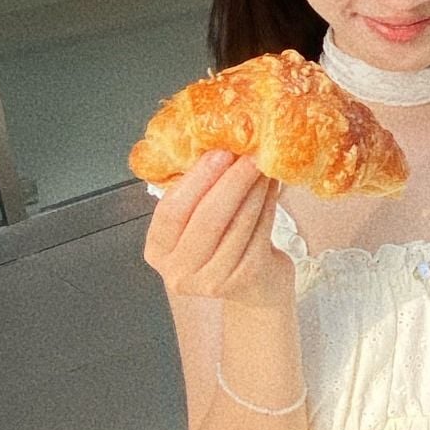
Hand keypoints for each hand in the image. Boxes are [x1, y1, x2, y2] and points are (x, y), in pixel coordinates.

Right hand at [143, 149, 293, 309]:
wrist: (253, 286)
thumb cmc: (222, 244)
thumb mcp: (196, 220)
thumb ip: (196, 191)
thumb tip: (216, 144)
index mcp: (158, 250)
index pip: (171, 212)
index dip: (196, 181)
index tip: (218, 153)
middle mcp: (179, 271)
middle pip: (206, 220)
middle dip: (230, 182)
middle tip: (247, 155)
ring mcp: (211, 281)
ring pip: (236, 225)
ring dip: (253, 190)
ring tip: (263, 166)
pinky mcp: (244, 281)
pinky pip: (258, 234)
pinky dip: (267, 206)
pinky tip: (271, 187)